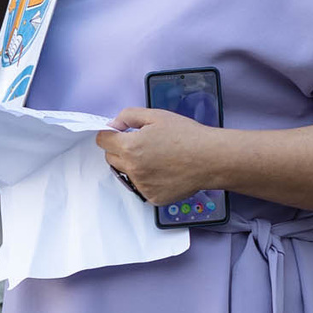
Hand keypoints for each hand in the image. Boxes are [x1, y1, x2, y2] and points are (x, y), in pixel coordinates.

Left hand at [95, 106, 227, 204]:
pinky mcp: (152, 197)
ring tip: (158, 158)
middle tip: (142, 144)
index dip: (110, 134)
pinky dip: (148, 179)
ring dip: (134, 165)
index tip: (118, 134)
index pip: (102, 141)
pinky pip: (141, 187)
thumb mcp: (156, 116)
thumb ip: (128, 116)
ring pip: (126, 173)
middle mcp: (133, 169)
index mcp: (130, 147)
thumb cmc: (187, 136)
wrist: (210, 159)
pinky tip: (164, 171)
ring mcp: (142, 185)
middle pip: (111, 158)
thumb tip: (113, 124)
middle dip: (120, 149)